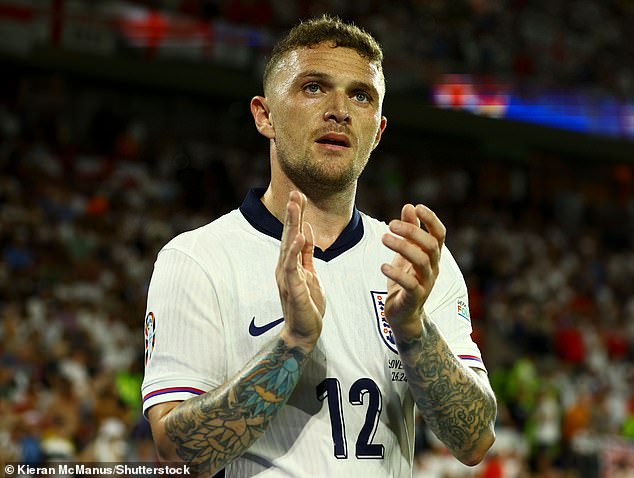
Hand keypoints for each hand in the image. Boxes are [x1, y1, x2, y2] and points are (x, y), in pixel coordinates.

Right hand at [276, 191, 325, 351]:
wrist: (304, 332)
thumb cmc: (307, 304)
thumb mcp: (310, 273)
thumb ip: (306, 254)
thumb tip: (305, 231)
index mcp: (291, 262)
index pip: (293, 234)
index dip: (296, 215)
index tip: (299, 195)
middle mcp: (285, 266)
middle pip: (288, 235)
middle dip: (292, 213)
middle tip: (295, 193)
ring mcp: (287, 277)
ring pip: (288, 246)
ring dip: (292, 225)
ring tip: (295, 207)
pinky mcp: (293, 288)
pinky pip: (292, 267)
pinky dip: (294, 251)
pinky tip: (298, 237)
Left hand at [380, 204, 445, 335]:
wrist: (404, 315)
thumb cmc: (405, 281)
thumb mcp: (406, 254)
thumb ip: (410, 231)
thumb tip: (409, 206)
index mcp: (432, 256)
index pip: (439, 234)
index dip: (431, 220)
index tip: (417, 207)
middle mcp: (433, 268)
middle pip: (430, 245)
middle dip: (411, 232)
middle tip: (390, 224)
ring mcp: (426, 284)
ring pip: (421, 262)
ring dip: (403, 247)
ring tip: (384, 238)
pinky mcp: (415, 298)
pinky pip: (410, 284)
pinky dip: (396, 273)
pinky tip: (383, 266)